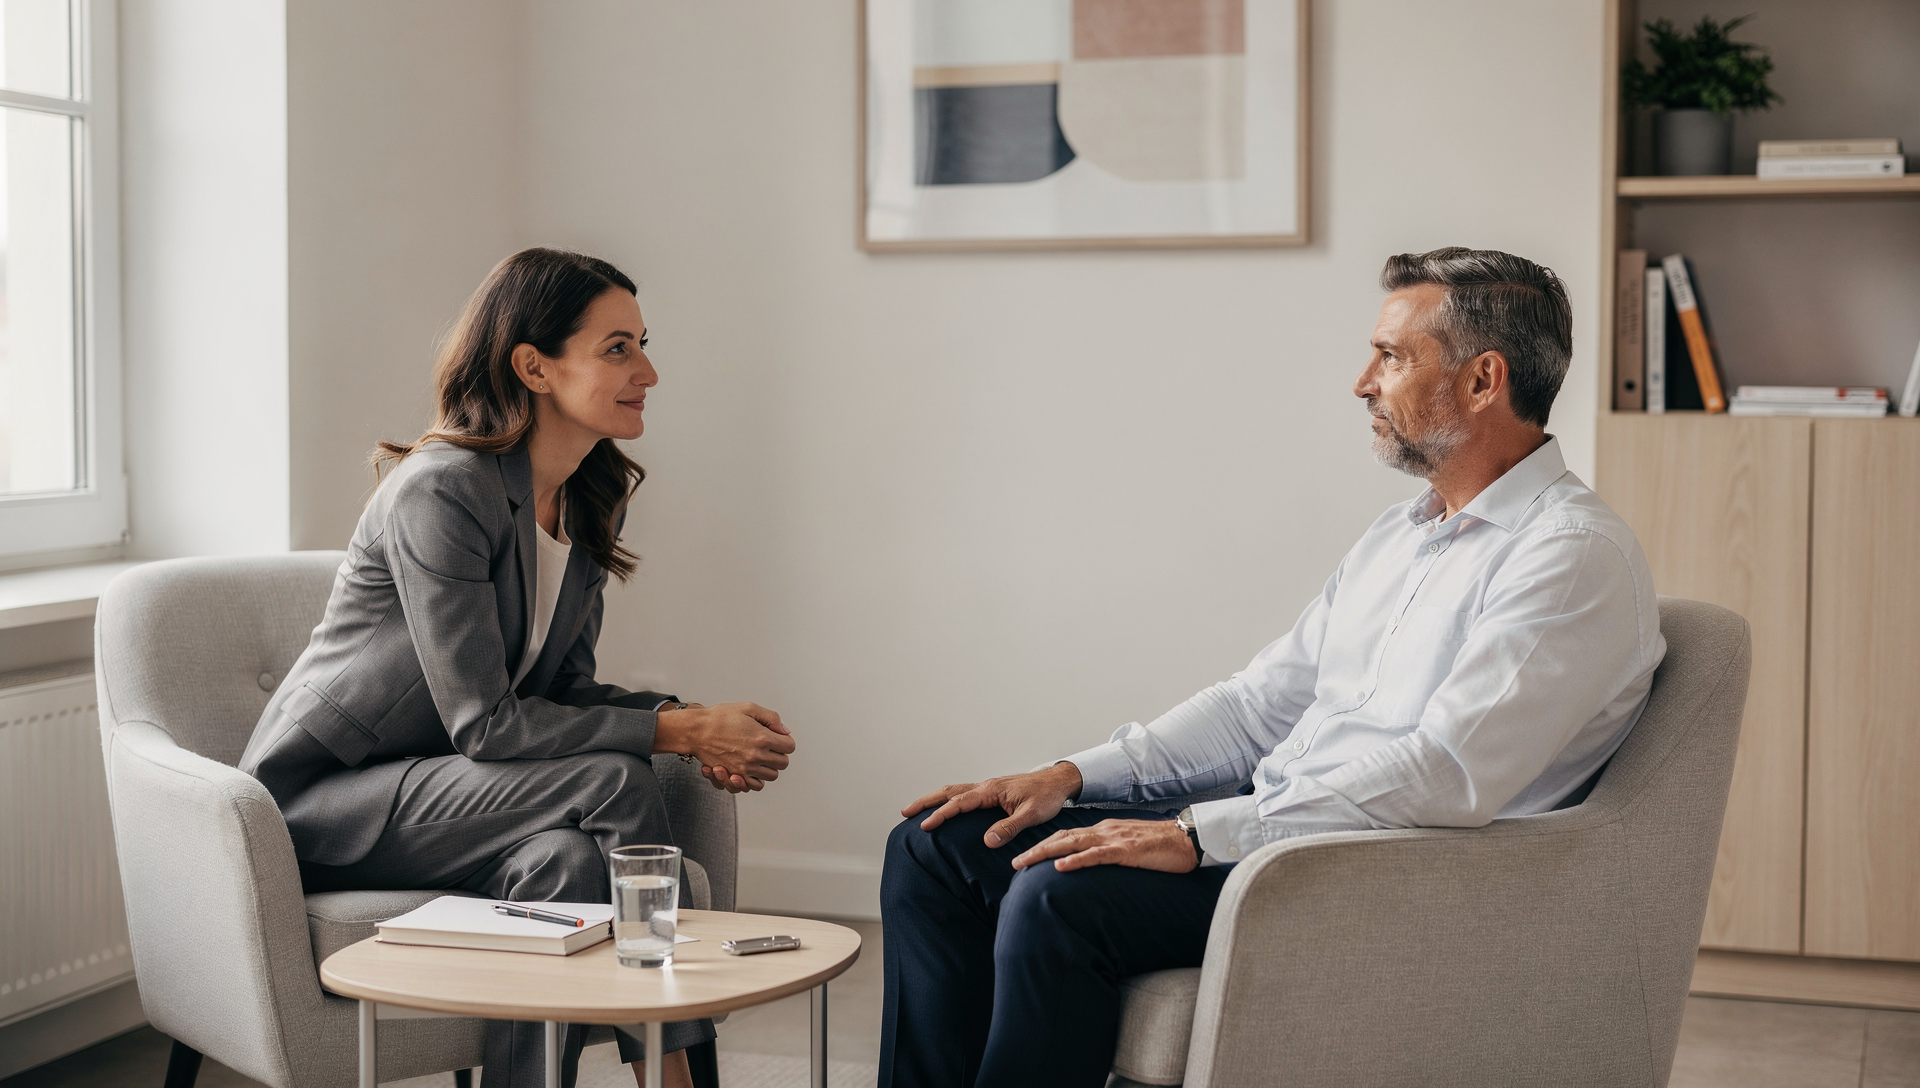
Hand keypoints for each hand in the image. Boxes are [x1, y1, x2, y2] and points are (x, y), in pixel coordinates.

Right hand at [655, 702, 794, 791]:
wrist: (696, 731)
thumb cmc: (720, 717)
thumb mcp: (749, 708)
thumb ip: (772, 719)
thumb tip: (785, 731)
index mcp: (763, 738)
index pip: (789, 747)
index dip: (785, 740)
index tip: (776, 736)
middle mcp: (756, 756)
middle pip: (783, 763)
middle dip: (779, 753)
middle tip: (769, 746)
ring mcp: (745, 768)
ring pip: (771, 775)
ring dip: (769, 766)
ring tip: (759, 756)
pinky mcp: (735, 775)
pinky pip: (755, 785)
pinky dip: (756, 779)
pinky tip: (751, 768)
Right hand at [902, 762, 1082, 848]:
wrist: (1058, 782)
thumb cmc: (1047, 796)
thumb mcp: (1032, 815)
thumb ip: (1009, 827)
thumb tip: (987, 841)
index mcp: (991, 790)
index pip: (959, 803)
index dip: (941, 814)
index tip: (925, 825)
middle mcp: (985, 786)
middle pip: (949, 792)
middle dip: (926, 801)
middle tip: (905, 812)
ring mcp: (987, 788)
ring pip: (954, 791)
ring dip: (934, 799)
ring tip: (917, 810)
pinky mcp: (991, 792)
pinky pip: (964, 794)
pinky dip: (949, 800)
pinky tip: (946, 809)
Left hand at [1012, 818, 1196, 873]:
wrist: (1188, 839)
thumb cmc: (1163, 847)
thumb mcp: (1131, 849)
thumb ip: (1112, 853)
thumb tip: (1094, 865)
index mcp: (1105, 831)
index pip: (1068, 836)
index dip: (1045, 845)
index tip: (1026, 856)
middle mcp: (1105, 831)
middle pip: (1062, 838)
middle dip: (1036, 849)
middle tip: (1014, 863)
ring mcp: (1114, 839)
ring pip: (1072, 843)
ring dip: (1045, 853)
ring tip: (1024, 863)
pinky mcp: (1126, 851)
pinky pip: (1096, 855)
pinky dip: (1076, 860)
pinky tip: (1060, 866)